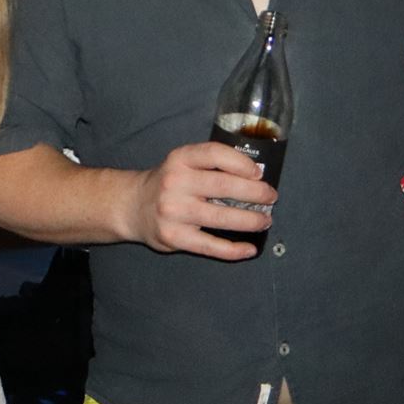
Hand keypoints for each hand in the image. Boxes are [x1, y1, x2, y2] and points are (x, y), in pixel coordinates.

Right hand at [118, 143, 276, 259]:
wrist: (132, 206)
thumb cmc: (167, 183)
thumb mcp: (182, 164)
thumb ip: (210, 166)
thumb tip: (255, 177)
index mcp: (180, 159)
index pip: (215, 154)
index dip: (241, 162)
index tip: (259, 173)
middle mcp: (175, 182)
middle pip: (224, 186)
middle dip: (255, 193)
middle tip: (271, 197)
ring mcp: (174, 211)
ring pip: (222, 218)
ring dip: (251, 221)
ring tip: (265, 220)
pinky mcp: (174, 237)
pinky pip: (211, 246)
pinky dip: (234, 250)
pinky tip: (249, 248)